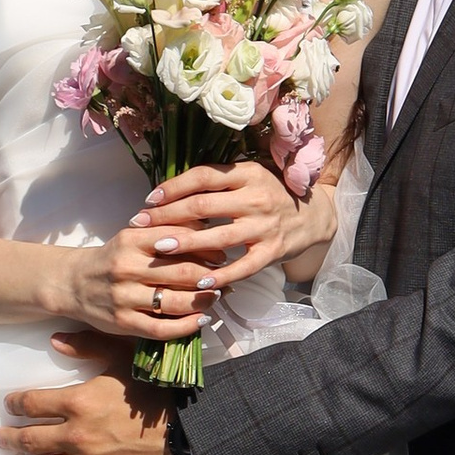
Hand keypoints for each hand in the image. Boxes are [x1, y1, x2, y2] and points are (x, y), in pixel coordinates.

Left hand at [0, 340, 182, 454]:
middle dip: (8, 439)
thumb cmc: (154, 393)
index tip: (8, 405)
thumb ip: (87, 347)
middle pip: (28, 439)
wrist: (185, 432)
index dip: (14, 404)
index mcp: (77, 402)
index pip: (30, 404)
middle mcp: (75, 435)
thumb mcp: (123, 359)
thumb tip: (55, 340)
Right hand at [61, 215, 227, 343]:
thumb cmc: (112, 258)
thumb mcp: (133, 236)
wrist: (72, 283)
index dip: (207, 249)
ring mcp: (124, 297)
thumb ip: (165, 231)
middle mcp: (127, 267)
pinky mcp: (123, 322)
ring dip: (203, 301)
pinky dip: (187, 326)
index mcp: (131, 240)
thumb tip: (207, 229)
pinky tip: (201, 320)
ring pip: (175, 301)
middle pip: (183, 272)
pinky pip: (162, 328)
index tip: (222, 254)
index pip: (179, 241)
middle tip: (225, 276)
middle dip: (211, 276)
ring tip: (216, 296)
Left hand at [138, 159, 302, 290]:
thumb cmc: (272, 194)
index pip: (203, 176)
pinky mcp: (272, 252)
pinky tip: (198, 281)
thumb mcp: (251, 176)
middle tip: (141, 224)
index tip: (148, 199)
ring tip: (159, 248)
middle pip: (203, 206)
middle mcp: (256, 197)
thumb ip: (219, 180)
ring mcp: (265, 226)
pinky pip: (242, 266)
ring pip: (218, 236)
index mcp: (248, 173)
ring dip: (185, 243)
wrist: (313, 216)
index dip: (172, 187)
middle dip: (167, 215)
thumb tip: (172, 187)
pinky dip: (220, 274)